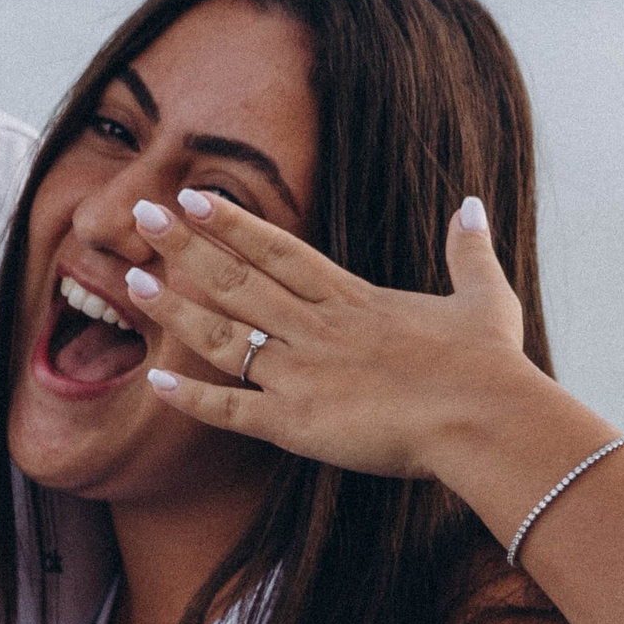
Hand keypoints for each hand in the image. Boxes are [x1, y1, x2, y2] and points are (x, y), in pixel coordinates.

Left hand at [130, 188, 540, 479]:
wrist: (485, 418)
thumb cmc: (490, 366)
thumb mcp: (484, 296)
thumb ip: (469, 250)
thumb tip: (473, 204)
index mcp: (355, 299)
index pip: (279, 250)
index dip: (232, 224)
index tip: (193, 198)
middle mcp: (319, 328)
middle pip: (238, 280)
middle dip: (186, 247)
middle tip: (140, 216)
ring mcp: (304, 374)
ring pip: (225, 336)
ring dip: (177, 309)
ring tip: (133, 281)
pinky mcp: (298, 424)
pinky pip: (232, 410)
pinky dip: (193, 398)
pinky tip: (156, 381)